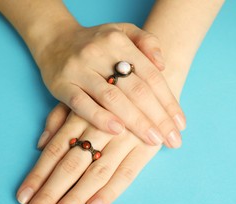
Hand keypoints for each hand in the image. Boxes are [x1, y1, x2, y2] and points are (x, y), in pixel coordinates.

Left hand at [17, 104, 160, 203]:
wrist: (156, 79)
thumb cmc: (113, 92)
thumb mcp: (85, 97)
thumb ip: (59, 118)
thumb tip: (39, 144)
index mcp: (81, 116)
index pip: (54, 150)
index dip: (37, 175)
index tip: (22, 197)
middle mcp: (100, 128)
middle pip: (70, 165)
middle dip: (49, 193)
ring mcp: (124, 139)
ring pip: (95, 173)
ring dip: (75, 198)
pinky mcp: (147, 147)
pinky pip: (127, 172)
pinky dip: (111, 191)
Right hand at [35, 23, 185, 147]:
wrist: (55, 40)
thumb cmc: (95, 42)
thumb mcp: (122, 31)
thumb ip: (147, 42)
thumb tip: (163, 65)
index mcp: (119, 42)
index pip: (151, 76)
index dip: (168, 101)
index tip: (180, 124)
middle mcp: (100, 53)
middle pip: (136, 90)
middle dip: (157, 118)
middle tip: (173, 140)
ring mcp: (79, 69)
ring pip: (112, 99)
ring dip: (136, 122)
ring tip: (153, 140)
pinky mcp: (61, 85)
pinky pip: (82, 104)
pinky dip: (99, 118)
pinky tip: (117, 131)